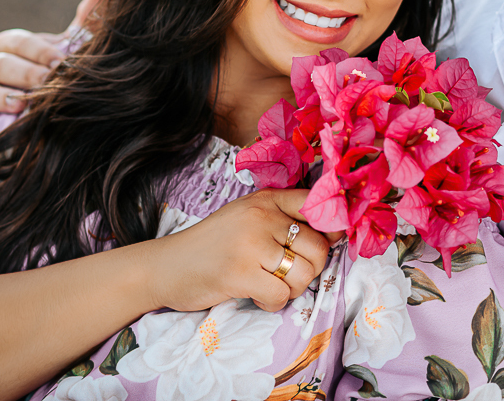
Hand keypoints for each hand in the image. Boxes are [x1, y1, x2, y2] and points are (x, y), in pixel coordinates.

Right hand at [0, 0, 108, 128]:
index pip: (14, 41)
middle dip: (23, 73)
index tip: (60, 60)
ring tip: (21, 104)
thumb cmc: (58, 72)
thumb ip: (85, 23)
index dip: (36, 50)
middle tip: (46, 82)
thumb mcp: (72, 50)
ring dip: (0, 97)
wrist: (50, 108)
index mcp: (12, 47)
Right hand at [142, 188, 336, 313]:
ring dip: (292, 289)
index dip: (333, 227)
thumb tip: (338, 233)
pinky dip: (274, 304)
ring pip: (304, 274)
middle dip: (311, 269)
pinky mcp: (239, 273)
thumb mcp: (247, 218)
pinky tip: (257, 296)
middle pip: (318, 247)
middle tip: (288, 275)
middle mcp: (261, 216)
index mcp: (265, 199)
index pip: (315, 205)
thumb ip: (284, 220)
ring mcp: (250, 243)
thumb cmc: (212, 245)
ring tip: (270, 286)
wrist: (165, 266)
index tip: (331, 242)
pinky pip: (282, 296)